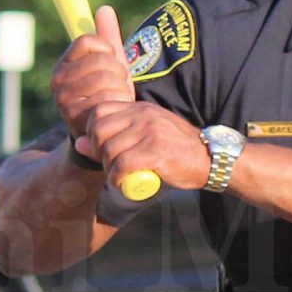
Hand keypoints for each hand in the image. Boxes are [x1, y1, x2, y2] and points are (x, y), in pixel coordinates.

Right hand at [51, 5, 132, 159]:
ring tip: (118, 99)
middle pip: (101, 60)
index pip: (87, 41)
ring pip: (108, 77)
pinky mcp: (78, 118)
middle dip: (119, 72)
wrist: (103, 136)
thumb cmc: (108, 96)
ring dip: (122, 89)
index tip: (111, 62)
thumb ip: (107, 38)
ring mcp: (65, 100)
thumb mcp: (109, 66)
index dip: (106, 49)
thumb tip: (105, 8)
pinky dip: (121, 104)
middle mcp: (58, 82)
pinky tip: (117, 112)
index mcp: (63, 65)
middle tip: (118, 87)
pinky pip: (110, 98)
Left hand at [88, 101, 210, 190]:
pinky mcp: (156, 150)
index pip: (99, 112)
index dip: (94, 133)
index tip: (104, 149)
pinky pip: (123, 164)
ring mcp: (150, 131)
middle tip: (111, 166)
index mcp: (140, 108)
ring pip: (110, 149)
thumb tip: (79, 144)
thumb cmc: (178, 151)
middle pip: (99, 130)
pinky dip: (119, 178)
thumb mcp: (146, 136)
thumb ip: (116, 137)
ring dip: (110, 168)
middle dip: (98, 151)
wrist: (212, 159)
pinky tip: (126, 183)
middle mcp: (143, 115)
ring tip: (121, 176)